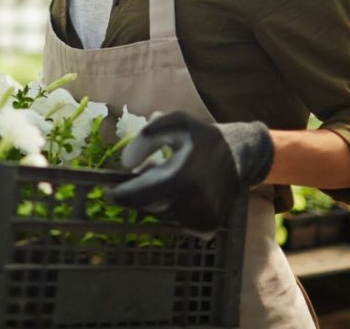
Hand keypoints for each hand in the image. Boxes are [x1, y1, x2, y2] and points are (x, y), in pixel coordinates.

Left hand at [108, 111, 272, 231]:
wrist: (242, 154)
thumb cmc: (202, 136)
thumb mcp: (174, 123)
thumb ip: (146, 138)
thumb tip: (126, 164)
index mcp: (180, 178)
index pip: (136, 196)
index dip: (117, 195)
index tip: (107, 190)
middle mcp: (192, 203)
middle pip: (146, 207)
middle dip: (141, 192)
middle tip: (149, 172)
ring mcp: (202, 218)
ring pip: (161, 216)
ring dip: (157, 200)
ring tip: (169, 178)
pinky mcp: (208, 226)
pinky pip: (176, 223)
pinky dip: (172, 210)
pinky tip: (181, 193)